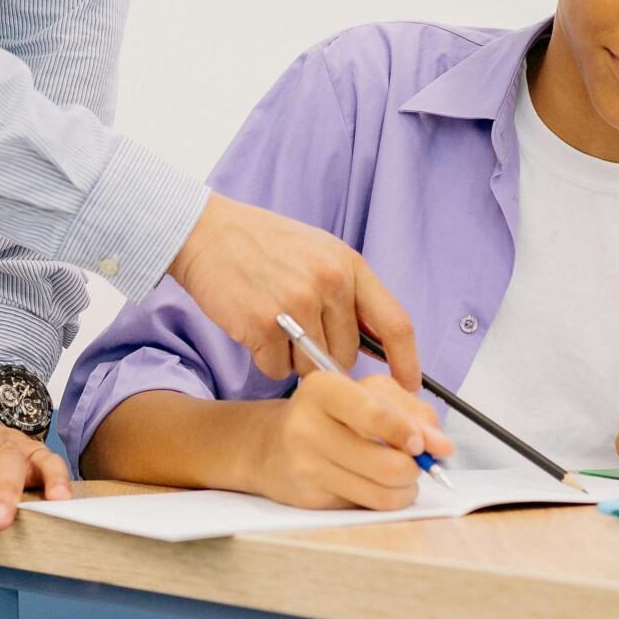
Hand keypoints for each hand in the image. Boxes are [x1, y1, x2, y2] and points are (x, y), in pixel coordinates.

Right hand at [168, 193, 421, 388]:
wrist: (208, 233)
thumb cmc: (264, 244)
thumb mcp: (321, 252)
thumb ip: (350, 292)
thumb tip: (378, 344)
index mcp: (349, 265)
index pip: (395, 323)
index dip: (407, 361)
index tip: (410, 386)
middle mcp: (329, 283)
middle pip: (347, 355)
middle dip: (327, 356)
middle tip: (299, 332)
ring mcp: (296, 304)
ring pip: (314, 368)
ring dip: (295, 360)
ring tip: (275, 326)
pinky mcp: (262, 325)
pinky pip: (278, 370)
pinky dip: (267, 360)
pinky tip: (255, 331)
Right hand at [257, 368, 452, 511]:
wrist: (272, 445)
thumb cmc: (329, 415)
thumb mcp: (368, 393)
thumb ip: (411, 412)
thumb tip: (441, 446)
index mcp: (323, 388)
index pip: (373, 413)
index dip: (407, 432)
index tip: (424, 445)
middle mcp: (308, 425)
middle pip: (387, 463)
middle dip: (415, 468)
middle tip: (417, 462)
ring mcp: (305, 464)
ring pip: (382, 491)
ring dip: (406, 488)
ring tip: (401, 476)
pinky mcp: (309, 496)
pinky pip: (368, 507)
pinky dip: (386, 499)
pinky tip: (378, 486)